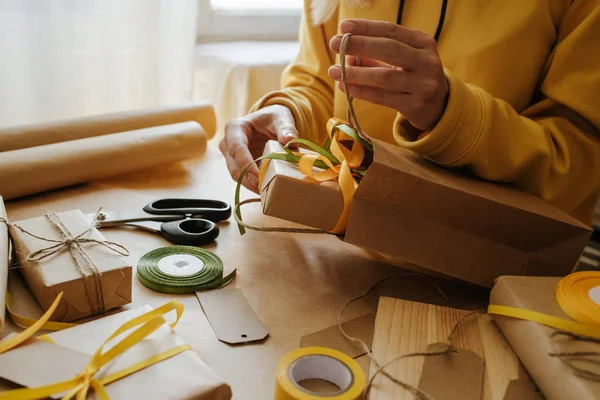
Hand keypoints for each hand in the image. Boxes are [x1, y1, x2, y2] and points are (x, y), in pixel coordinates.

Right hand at [220, 105, 297, 192]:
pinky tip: (266, 190)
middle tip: (265, 189)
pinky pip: (244, 179)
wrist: (270, 123)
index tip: (257, 176)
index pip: (236, 148)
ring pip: (237, 175)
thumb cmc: (273, 119)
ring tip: (267, 192)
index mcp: (235, 128)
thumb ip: (286, 128)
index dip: (245, 163)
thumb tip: (291, 140)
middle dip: (249, 179)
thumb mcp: (281, 119)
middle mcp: (228, 143)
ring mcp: (231, 157)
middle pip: (234, 166)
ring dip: (251, 185)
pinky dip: (254, 185)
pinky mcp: (238, 166)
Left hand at [328, 19, 448, 131]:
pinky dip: (362, 92)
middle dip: (359, 45)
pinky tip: (346, 87)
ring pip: (385, 77)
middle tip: (335, 44)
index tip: (344, 26)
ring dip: (356, 73)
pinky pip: (383, 97)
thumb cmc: (412, 76)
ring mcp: (423, 85)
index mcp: (423, 43)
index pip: (391, 30)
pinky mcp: (415, 105)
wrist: (438, 106)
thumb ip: (376, 55)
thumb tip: (346, 54)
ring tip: (333, 71)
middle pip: (390, 49)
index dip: (366, 27)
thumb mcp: (402, 60)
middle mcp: (427, 62)